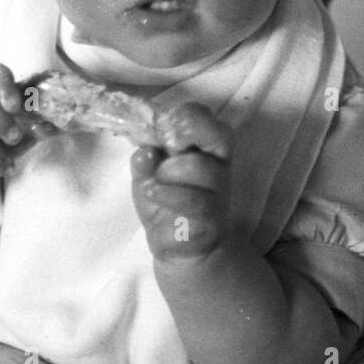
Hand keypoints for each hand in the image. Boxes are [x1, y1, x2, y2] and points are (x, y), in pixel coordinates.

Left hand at [130, 103, 232, 261]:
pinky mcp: (213, 217)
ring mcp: (219, 191)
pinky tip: (153, 193)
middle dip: (184, 132)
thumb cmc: (165, 202)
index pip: (205, 116)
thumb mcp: (147, 175)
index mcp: (203, 147)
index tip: (160, 129)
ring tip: (153, 185)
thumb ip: (144, 160)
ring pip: (198, 166)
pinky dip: (168, 194)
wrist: (180, 247)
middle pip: (218, 132)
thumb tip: (145, 150)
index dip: (184, 115)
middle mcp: (218, 164)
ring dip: (167, 172)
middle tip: (165, 148)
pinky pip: (194, 199)